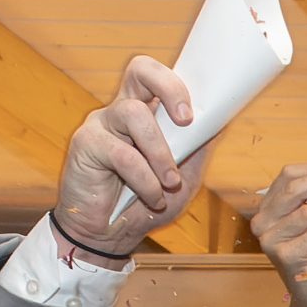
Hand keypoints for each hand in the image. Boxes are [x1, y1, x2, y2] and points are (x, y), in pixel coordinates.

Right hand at [52, 55, 212, 260]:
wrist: (110, 236)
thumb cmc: (145, 205)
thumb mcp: (184, 179)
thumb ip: (198, 150)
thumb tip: (221, 121)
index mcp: (145, 114)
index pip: (156, 76)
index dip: (177, 84)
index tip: (194, 115)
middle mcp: (121, 111)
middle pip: (139, 70)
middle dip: (169, 89)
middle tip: (185, 120)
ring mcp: (101, 124)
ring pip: (134, 114)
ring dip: (160, 153)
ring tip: (169, 183)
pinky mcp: (85, 144)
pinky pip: (122, 154)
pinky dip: (145, 180)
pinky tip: (151, 197)